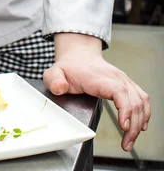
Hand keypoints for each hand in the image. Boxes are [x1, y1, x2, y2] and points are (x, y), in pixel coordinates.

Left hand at [43, 34, 149, 151]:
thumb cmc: (69, 67)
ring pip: (140, 100)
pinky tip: (140, 126)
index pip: (119, 91)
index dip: (125, 109)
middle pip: (133, 100)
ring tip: (130, 141)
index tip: (124, 125)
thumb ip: (54, 80)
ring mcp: (123, 80)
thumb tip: (59, 87)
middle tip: (126, 144)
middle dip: (133, 125)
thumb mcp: (54, 72)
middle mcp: (115, 77)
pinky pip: (142, 98)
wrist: (79, 55)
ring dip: (139, 122)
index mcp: (99, 77)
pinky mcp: (127, 84)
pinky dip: (144, 113)